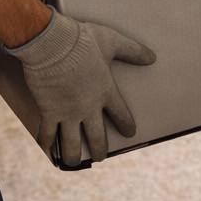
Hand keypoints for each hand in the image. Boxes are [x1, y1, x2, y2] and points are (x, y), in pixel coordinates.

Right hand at [6, 10, 155, 164]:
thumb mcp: (112, 41)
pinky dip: (48, 142)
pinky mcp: (49, 111)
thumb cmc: (82, 39)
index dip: (126, 126)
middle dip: (100, 150)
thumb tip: (152, 57)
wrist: (51, 42)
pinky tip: (48, 149)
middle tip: (100, 156)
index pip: (121, 115)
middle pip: (97, 138)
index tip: (130, 134)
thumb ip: (132, 51)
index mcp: (106, 91)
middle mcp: (89, 107)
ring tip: (74, 161)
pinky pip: (47, 133)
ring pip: (72, 144)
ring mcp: (68, 112)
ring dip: (74, 156)